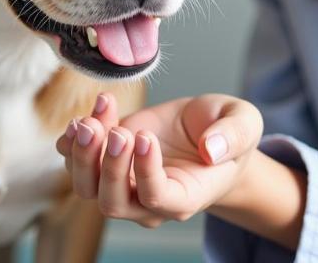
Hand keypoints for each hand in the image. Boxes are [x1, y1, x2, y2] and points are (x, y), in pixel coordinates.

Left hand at [55, 92, 262, 227]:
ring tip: (93, 117)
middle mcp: (149, 200)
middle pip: (114, 202)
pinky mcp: (108, 159)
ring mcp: (125, 182)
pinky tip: (89, 114)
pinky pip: (79, 163)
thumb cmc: (227, 133)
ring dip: (83, 154)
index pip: (157, 198)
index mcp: (185, 196)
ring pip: (89, 187)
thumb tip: (211, 150)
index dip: (146, 172)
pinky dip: (73, 143)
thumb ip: (233, 135)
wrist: (208, 131)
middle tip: (115, 131)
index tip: (145, 135)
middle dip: (108, 167)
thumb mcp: (243, 124)